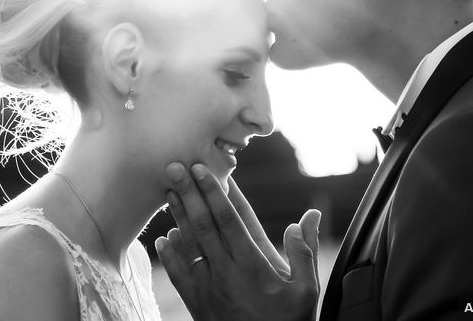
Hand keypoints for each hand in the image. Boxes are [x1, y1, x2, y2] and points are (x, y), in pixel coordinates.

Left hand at [156, 162, 320, 320]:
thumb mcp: (306, 290)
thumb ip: (305, 252)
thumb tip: (308, 218)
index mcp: (252, 265)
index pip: (228, 220)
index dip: (213, 192)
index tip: (202, 169)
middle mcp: (225, 273)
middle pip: (202, 225)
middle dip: (188, 194)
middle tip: (175, 167)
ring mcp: (208, 289)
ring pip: (188, 245)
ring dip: (177, 217)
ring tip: (167, 192)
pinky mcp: (198, 305)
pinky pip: (179, 275)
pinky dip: (169, 255)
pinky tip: (164, 238)